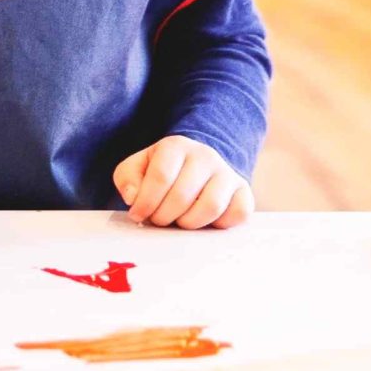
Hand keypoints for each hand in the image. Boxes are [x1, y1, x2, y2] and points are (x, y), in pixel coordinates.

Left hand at [113, 135, 252, 228]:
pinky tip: (204, 221)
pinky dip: (218, 225)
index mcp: (176, 146)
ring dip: (188, 223)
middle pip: (182, 196)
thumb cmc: (163, 171)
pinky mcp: (243, 192)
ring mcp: (227, 174)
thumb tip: (134, 197)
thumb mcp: (138, 168)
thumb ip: (127, 179)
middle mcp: (205, 156)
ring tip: (178, 221)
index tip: (137, 215)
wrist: (198, 165)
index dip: (146, 203)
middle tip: (158, 220)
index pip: (160, 177)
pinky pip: (237, 214)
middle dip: (164, 216)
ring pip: (210, 207)